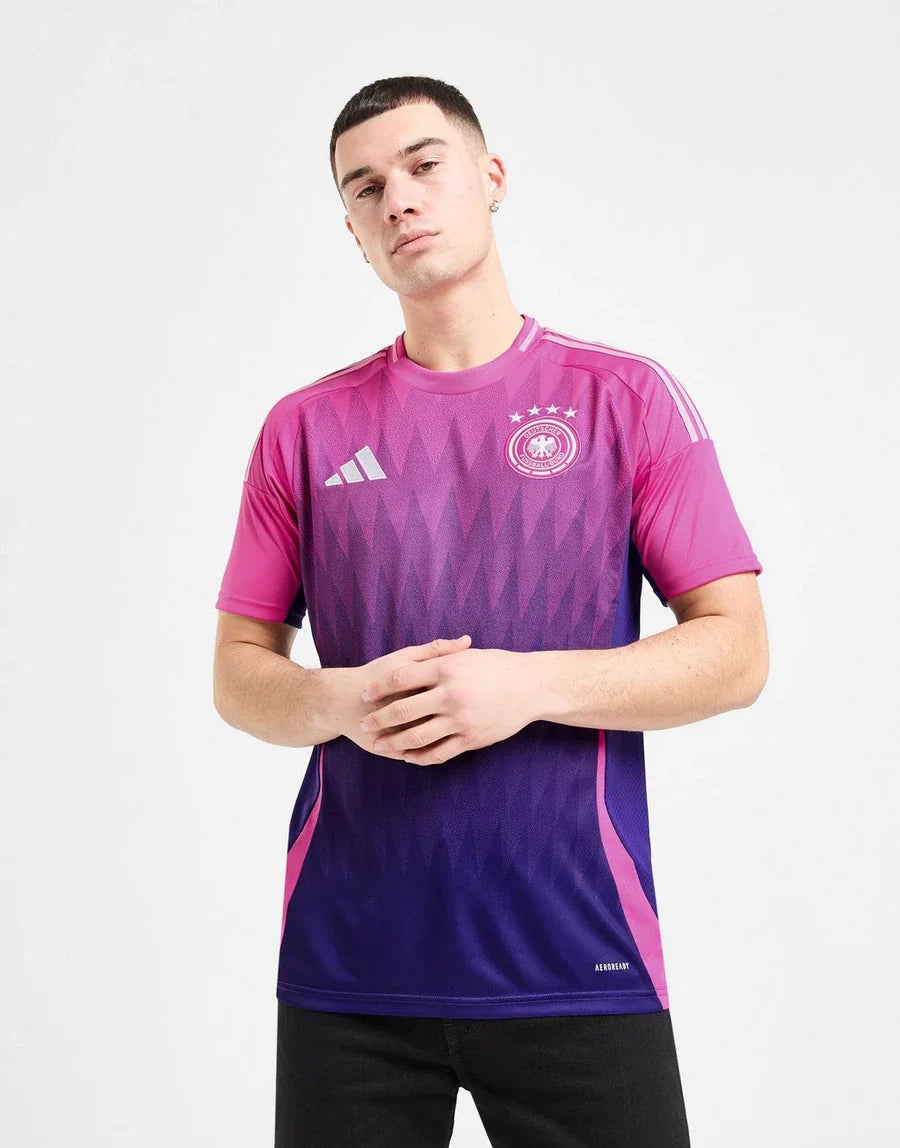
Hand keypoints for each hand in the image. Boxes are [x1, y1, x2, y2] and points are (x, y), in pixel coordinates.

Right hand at [336, 636, 472, 756]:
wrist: (343, 700)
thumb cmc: (378, 673)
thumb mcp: (405, 657)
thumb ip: (436, 650)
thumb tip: (467, 641)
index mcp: (417, 685)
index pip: (454, 689)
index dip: (471, 689)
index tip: (483, 686)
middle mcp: (409, 711)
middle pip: (450, 718)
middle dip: (469, 715)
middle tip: (481, 709)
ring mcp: (400, 734)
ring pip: (437, 741)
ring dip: (455, 737)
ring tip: (466, 728)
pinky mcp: (392, 751)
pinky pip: (424, 757)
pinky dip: (438, 752)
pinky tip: (448, 743)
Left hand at [358, 644, 536, 765]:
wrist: (532, 686)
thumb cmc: (498, 665)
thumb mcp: (466, 655)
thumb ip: (437, 655)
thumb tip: (409, 662)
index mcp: (446, 669)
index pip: (400, 678)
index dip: (379, 687)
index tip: (366, 694)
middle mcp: (451, 694)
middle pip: (403, 710)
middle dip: (379, 719)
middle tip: (364, 724)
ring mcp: (461, 719)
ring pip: (417, 736)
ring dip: (394, 743)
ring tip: (379, 744)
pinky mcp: (472, 738)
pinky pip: (440, 752)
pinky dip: (421, 757)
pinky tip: (409, 757)